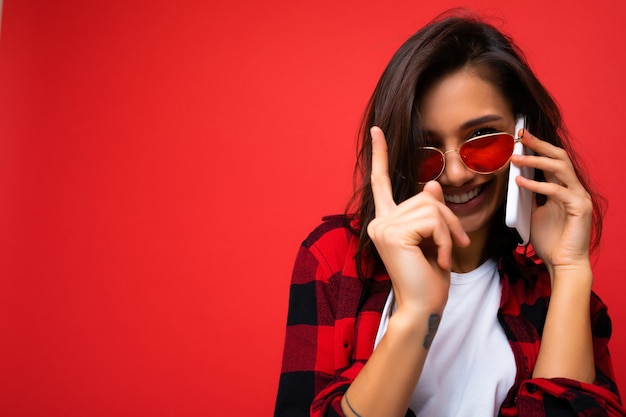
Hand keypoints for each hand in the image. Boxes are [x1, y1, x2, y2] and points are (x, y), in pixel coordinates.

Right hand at [367, 127, 469, 312]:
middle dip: (448, 219)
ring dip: (448, 231)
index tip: (377, 130)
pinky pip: (432, 221)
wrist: (423, 308)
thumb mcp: (433, 238)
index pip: (381, 182)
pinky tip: (440, 260)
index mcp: (385, 221)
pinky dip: (445, 240)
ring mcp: (383, 226)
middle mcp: (378, 221)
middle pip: (426, 196)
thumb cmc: (429, 278)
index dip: (380, 155)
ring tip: (444, 256)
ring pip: (432, 207)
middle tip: (455, 244)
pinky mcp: (393, 233)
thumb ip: (429, 211)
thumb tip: (431, 185)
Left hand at [511, 130, 592, 274]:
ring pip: (560, 168)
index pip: (552, 161)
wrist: (563, 264)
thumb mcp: (535, 212)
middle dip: (539, 144)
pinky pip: (556, 191)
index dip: (538, 147)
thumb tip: (516, 179)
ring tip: (515, 157)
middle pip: (559, 157)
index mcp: (565, 188)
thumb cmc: (550, 240)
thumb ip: (530, 196)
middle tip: (520, 135)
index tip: (520, 137)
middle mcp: (575, 189)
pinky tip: (520, 181)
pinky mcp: (579, 208)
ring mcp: (579, 197)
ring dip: (536, 160)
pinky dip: (537, 184)